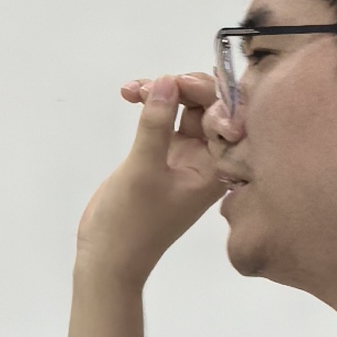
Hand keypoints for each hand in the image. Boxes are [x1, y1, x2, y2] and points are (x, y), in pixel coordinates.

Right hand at [74, 71, 228, 281]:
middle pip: (209, 105)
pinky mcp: (163, 154)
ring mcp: (186, 155)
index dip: (209, 92)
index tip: (178, 83)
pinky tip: (128, 95)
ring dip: (161, 90)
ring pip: (184, 106)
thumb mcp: (143, 169)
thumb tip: (167, 80)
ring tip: (132, 90)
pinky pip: (165, 118)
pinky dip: (149, 103)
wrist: (108, 257)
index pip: (227, 116)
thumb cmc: (132, 222)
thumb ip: (156, 123)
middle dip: (182, 87)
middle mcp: (208, 158)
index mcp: (217, 167)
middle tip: (153, 84)